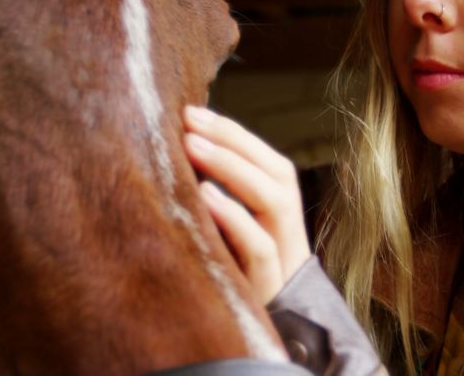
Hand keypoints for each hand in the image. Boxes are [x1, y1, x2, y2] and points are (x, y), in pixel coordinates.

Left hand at [183, 105, 311, 303]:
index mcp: (280, 221)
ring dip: (233, 167)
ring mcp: (282, 261)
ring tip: (192, 145)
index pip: (271, 164)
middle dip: (234, 140)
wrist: (253, 350)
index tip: (193, 112)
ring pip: (276, 201)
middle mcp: (287, 236)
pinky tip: (205, 196)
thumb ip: (215, 209)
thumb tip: (176, 159)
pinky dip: (235, 216)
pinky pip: (259, 246)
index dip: (237, 135)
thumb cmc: (232, 291)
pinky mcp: (266, 289)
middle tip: (188, 117)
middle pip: (278, 174)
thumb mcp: (226, 246)